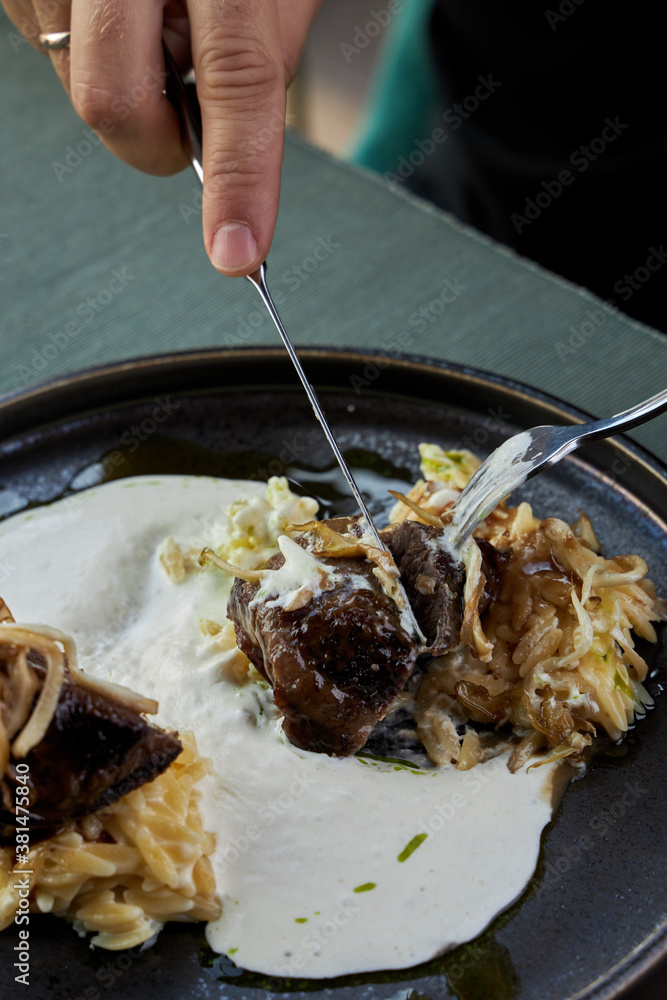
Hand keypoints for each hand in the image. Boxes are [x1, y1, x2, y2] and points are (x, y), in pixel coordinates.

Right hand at [3, 0, 322, 275]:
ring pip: (72, 77)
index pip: (237, 77)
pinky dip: (84, 39)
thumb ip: (261, 58)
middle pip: (113, 99)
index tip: (237, 254)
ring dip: (121, 74)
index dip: (241, 177)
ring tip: (147, 6)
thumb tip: (220, 148)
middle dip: (154, 138)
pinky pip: (40, 37)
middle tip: (181, 107)